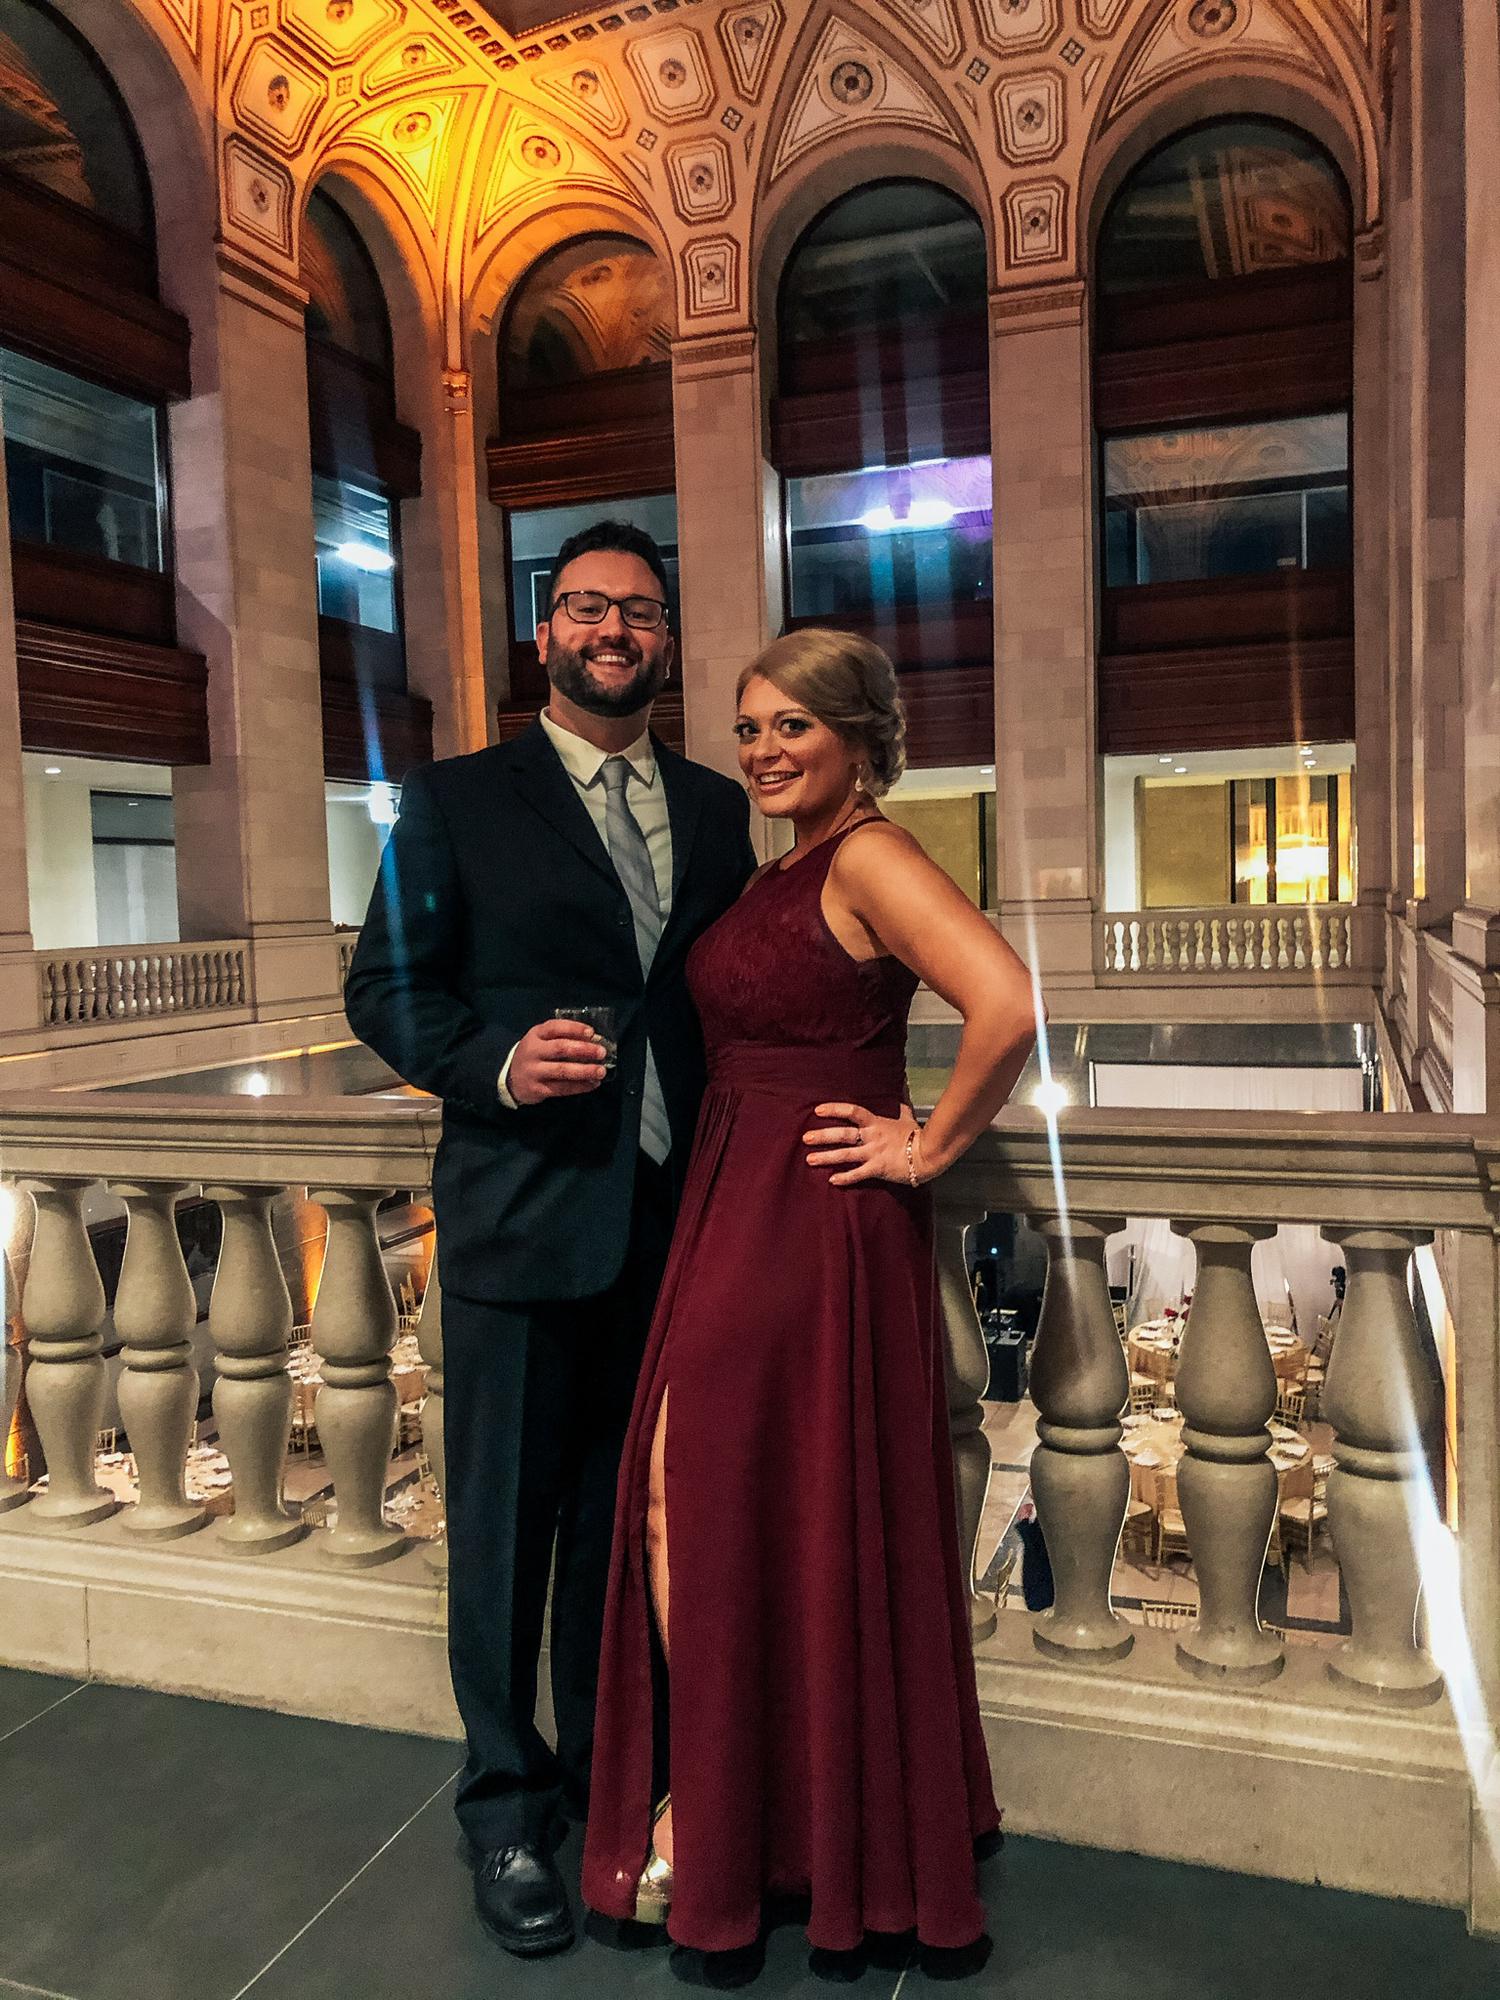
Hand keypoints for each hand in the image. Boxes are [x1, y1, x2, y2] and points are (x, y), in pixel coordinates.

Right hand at [507, 1018, 607, 1104]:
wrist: (510, 1078)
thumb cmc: (535, 1055)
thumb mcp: (542, 1040)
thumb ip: (562, 1037)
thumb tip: (593, 1040)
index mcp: (536, 1035)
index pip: (555, 1027)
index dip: (574, 1029)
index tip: (591, 1033)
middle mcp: (533, 1051)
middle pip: (560, 1048)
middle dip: (584, 1050)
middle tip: (601, 1052)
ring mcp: (534, 1071)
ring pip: (562, 1071)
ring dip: (585, 1071)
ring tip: (601, 1071)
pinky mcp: (537, 1089)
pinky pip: (562, 1088)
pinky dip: (580, 1086)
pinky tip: (592, 1084)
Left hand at [803, 1102, 934, 1187]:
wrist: (929, 1154)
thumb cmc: (917, 1135)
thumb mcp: (907, 1116)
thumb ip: (901, 1102)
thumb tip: (904, 1082)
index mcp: (876, 1123)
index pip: (852, 1111)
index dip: (835, 1109)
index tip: (818, 1110)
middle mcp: (871, 1137)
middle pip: (843, 1134)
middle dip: (823, 1136)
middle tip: (806, 1138)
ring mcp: (874, 1153)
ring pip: (846, 1155)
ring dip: (826, 1157)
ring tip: (810, 1160)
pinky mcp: (878, 1169)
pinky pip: (858, 1174)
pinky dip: (845, 1178)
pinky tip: (831, 1180)